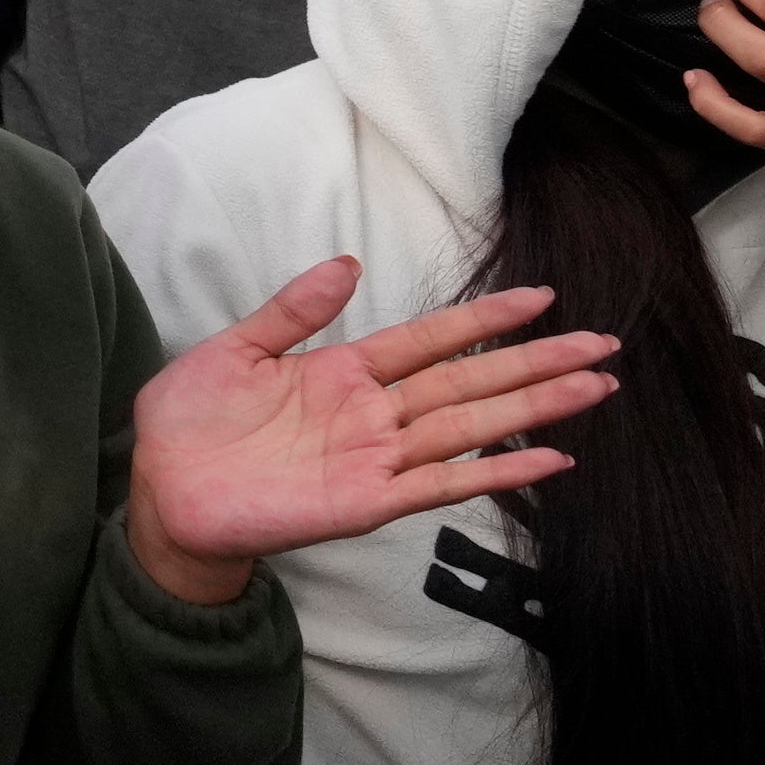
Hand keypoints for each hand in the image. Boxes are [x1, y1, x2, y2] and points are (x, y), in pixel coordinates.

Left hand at [126, 258, 615, 597]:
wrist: (162, 491)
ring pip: (472, 427)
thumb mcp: (234, 351)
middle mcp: (373, 414)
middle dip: (536, 362)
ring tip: (594, 387)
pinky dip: (497, 474)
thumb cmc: (191, 422)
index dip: (484, 319)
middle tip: (603, 344)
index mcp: (344, 371)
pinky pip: (444, 485)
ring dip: (534, 409)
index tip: (541, 297)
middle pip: (471, 380)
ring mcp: (377, 458)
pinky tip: (548, 458)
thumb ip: (292, 312)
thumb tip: (346, 262)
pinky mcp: (368, 501)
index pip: (431, 338)